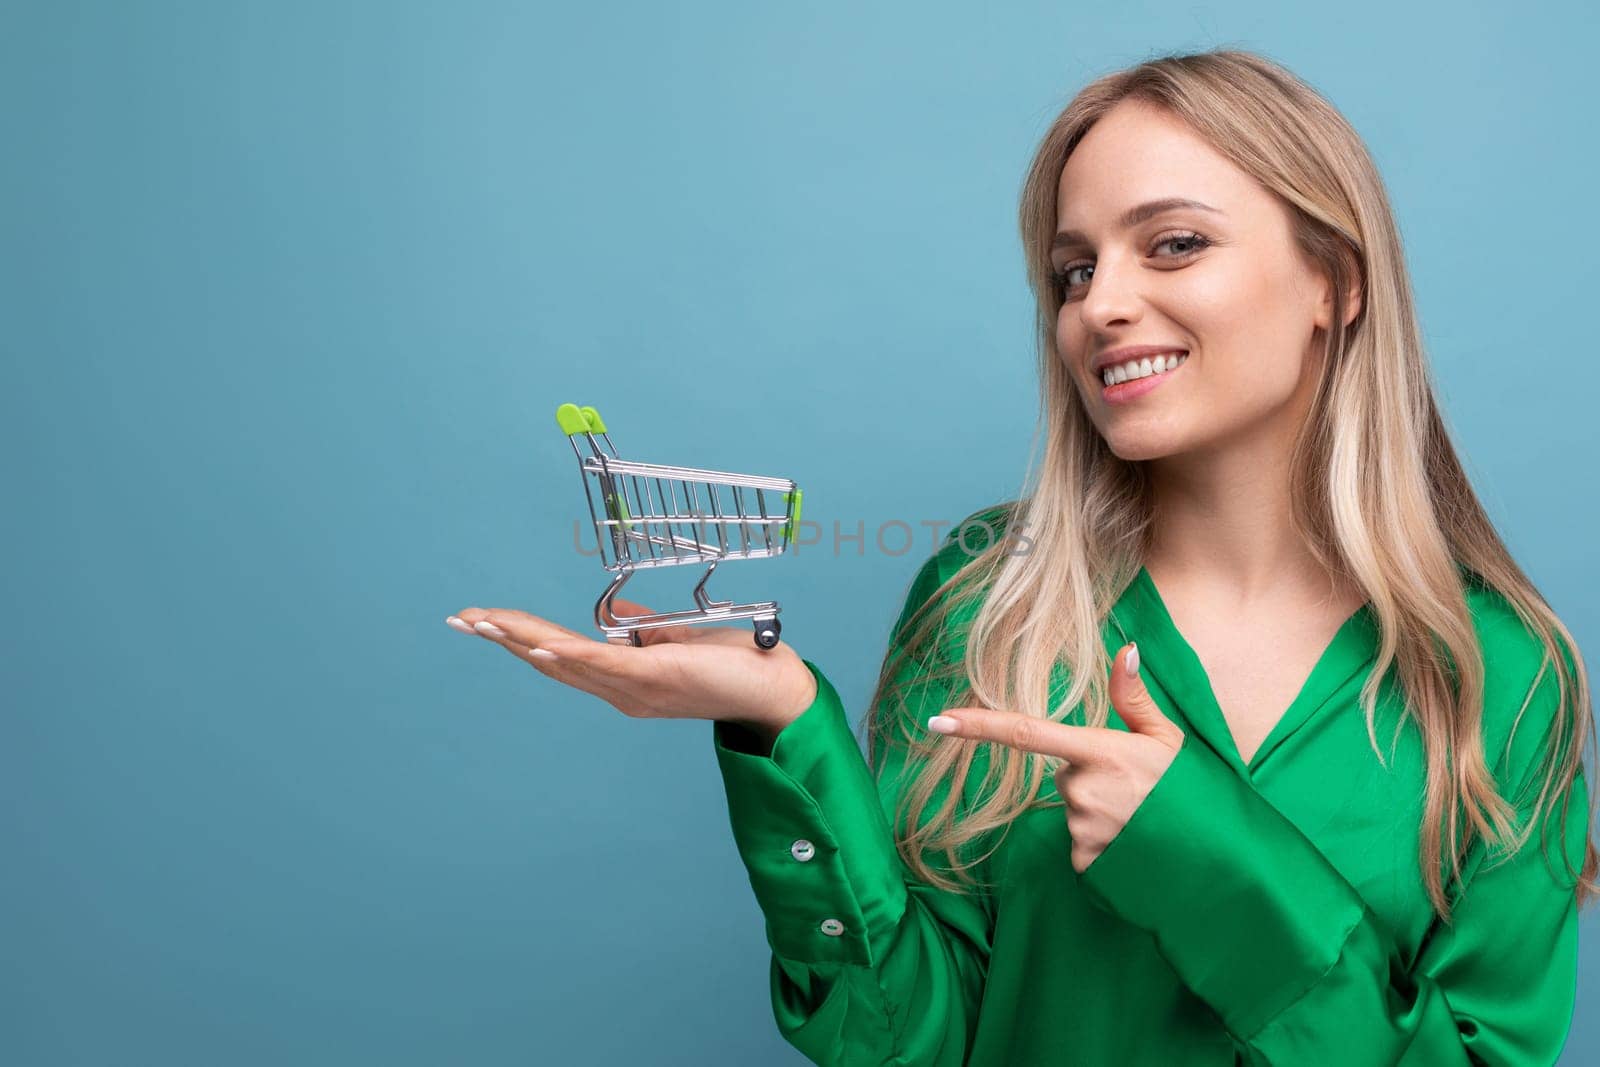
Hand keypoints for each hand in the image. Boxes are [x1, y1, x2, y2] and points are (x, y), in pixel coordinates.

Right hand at [444, 598, 816, 736]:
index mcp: (623, 682)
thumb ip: (644, 630)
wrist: (776, 689)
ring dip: (521, 640)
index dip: (518, 638)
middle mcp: (620, 692)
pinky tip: (540, 644)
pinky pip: (603, 664)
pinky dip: (569, 653)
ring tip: (483, 624)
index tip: (480, 620)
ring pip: (566, 661)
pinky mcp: (655, 677)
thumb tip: (618, 616)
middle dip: (503, 638)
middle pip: (549, 661)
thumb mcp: (678, 639)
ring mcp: (635, 688)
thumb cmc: (735, 665)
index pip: (559, 656)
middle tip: (460, 618)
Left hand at [923, 642, 1182, 873]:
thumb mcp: (1168, 739)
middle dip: (1090, 777)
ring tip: (1140, 819)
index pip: (1026, 734)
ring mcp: (1082, 830)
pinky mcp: (1084, 862)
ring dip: (1099, 810)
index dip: (978, 726)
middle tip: (1135, 790)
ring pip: (1073, 808)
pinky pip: (1080, 843)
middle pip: (1064, 775)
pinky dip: (1102, 842)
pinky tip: (1132, 843)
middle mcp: (1083, 791)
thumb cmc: (1191, 793)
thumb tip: (1125, 648)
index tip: (939, 721)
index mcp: (1101, 752)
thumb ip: (1133, 698)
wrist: (1219, 860)